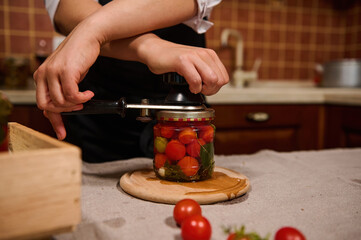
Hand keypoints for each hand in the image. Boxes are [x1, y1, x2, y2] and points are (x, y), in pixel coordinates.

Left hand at [33, 23, 98, 138]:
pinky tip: (89, 93)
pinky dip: (82, 98)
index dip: (53, 121)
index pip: (43, 104)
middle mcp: (43, 74)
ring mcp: (53, 72)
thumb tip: (65, 107)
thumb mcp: (67, 75)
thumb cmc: (78, 56)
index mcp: (41, 76)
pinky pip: (72, 95)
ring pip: (61, 102)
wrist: (87, 36)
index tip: (62, 133)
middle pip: (48, 106)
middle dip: (64, 111)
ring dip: (76, 104)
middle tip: (79, 108)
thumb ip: (61, 89)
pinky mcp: (66, 71)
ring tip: (86, 98)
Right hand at [136, 35, 228, 94]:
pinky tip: (188, 86)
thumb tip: (214, 87)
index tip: (204, 88)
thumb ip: (206, 72)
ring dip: (202, 89)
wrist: (155, 50)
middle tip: (199, 89)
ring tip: (193, 87)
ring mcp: (194, 56)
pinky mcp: (183, 61)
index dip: (215, 88)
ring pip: (211, 80)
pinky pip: (196, 80)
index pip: (224, 77)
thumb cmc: (173, 60)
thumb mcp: (195, 64)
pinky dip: (193, 88)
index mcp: (210, 55)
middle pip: (219, 80)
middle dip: (210, 90)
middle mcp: (204, 54)